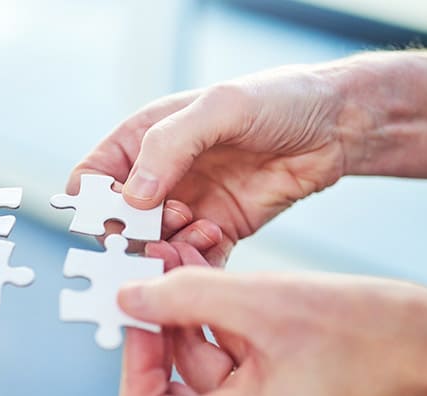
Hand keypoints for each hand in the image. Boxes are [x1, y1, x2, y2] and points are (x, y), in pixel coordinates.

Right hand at [70, 66, 349, 265]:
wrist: (335, 127)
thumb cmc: (277, 101)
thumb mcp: (219, 109)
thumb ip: (169, 146)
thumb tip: (133, 195)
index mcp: (142, 142)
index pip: (91, 180)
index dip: (93, 203)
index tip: (117, 214)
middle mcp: (157, 179)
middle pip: (118, 223)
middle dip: (133, 233)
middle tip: (164, 227)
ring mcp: (184, 208)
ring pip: (152, 248)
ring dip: (167, 248)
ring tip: (199, 230)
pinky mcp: (213, 233)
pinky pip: (191, 261)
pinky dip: (196, 262)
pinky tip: (216, 239)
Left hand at [116, 267, 426, 395]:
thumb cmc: (371, 336)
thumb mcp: (262, 305)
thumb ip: (186, 298)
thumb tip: (127, 296)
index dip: (132, 369)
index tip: (137, 317)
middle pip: (171, 379)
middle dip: (160, 320)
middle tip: (151, 268)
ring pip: (201, 351)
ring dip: (186, 304)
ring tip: (179, 253)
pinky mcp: (278, 374)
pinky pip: (232, 342)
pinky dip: (218, 307)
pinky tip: (208, 266)